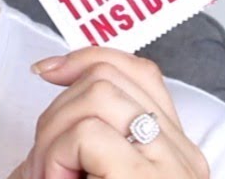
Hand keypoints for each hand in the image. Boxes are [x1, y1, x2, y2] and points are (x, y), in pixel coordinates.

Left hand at [9, 47, 209, 178]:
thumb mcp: (91, 167)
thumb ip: (81, 136)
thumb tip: (47, 72)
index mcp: (175, 152)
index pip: (141, 72)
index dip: (87, 57)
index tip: (45, 70)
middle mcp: (183, 156)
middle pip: (108, 78)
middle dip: (56, 111)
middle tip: (41, 164)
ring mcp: (171, 167)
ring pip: (96, 95)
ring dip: (52, 136)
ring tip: (49, 176)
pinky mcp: (144, 178)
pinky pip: (86, 133)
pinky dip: (55, 155)